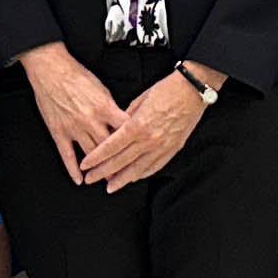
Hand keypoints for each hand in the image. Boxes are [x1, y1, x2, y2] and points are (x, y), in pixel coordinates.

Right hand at [22, 44, 127, 185]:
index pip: (125, 130)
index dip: (133, 143)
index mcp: (105, 107)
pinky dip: (73, 170)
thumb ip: (112, 108)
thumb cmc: (76, 75)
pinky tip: (79, 179)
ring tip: (107, 179)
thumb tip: (123, 122)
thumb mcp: (102, 88)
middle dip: (119, 162)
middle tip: (127, 174)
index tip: (140, 153)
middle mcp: (91, 120)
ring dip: (100, 169)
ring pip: (91, 155)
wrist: (51, 70)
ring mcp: (74, 128)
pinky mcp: (59, 132)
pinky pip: (67, 155)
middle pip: (109, 148)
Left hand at [81, 69, 207, 189]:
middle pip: (121, 161)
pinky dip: (143, 174)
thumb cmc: (166, 89)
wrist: (193, 90)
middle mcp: (149, 140)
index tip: (85, 165)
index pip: (111, 147)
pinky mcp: (173, 148)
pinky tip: (134, 178)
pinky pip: (155, 166)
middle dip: (103, 173)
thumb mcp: (140, 99)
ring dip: (122, 180)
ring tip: (110, 187)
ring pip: (138, 169)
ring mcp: (162, 146)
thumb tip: (116, 127)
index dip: (96, 158)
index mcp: (137, 125)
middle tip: (91, 180)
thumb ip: (126, 117)